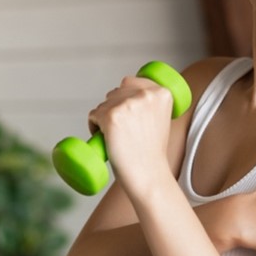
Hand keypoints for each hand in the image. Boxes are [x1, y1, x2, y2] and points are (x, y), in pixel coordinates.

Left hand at [87, 75, 174, 193]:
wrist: (149, 174)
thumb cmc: (151, 152)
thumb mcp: (160, 119)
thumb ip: (148, 103)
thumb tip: (125, 91)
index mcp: (161, 93)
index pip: (131, 81)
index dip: (124, 96)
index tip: (126, 113)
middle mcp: (145, 94)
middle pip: (115, 92)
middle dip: (113, 108)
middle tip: (121, 130)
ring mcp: (127, 104)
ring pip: (103, 104)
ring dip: (103, 118)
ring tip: (114, 137)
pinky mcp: (111, 116)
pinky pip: (93, 115)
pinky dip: (94, 126)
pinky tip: (104, 138)